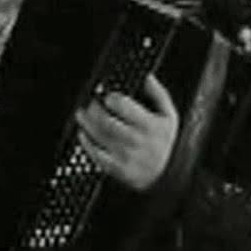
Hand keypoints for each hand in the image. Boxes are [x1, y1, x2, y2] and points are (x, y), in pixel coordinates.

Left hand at [75, 74, 178, 191]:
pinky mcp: (118, 168)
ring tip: (81, 114)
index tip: (107, 95)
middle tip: (90, 104)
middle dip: (94, 109)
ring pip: (99, 136)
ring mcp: (127, 155)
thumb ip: (157, 94)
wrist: (168, 173)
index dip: (111, 98)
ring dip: (86, 123)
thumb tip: (146, 77)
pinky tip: (83, 134)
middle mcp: (137, 140)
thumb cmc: (164, 141)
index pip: (124, 107)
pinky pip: (97, 155)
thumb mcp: (169, 115)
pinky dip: (87, 143)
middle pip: (107, 121)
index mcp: (150, 125)